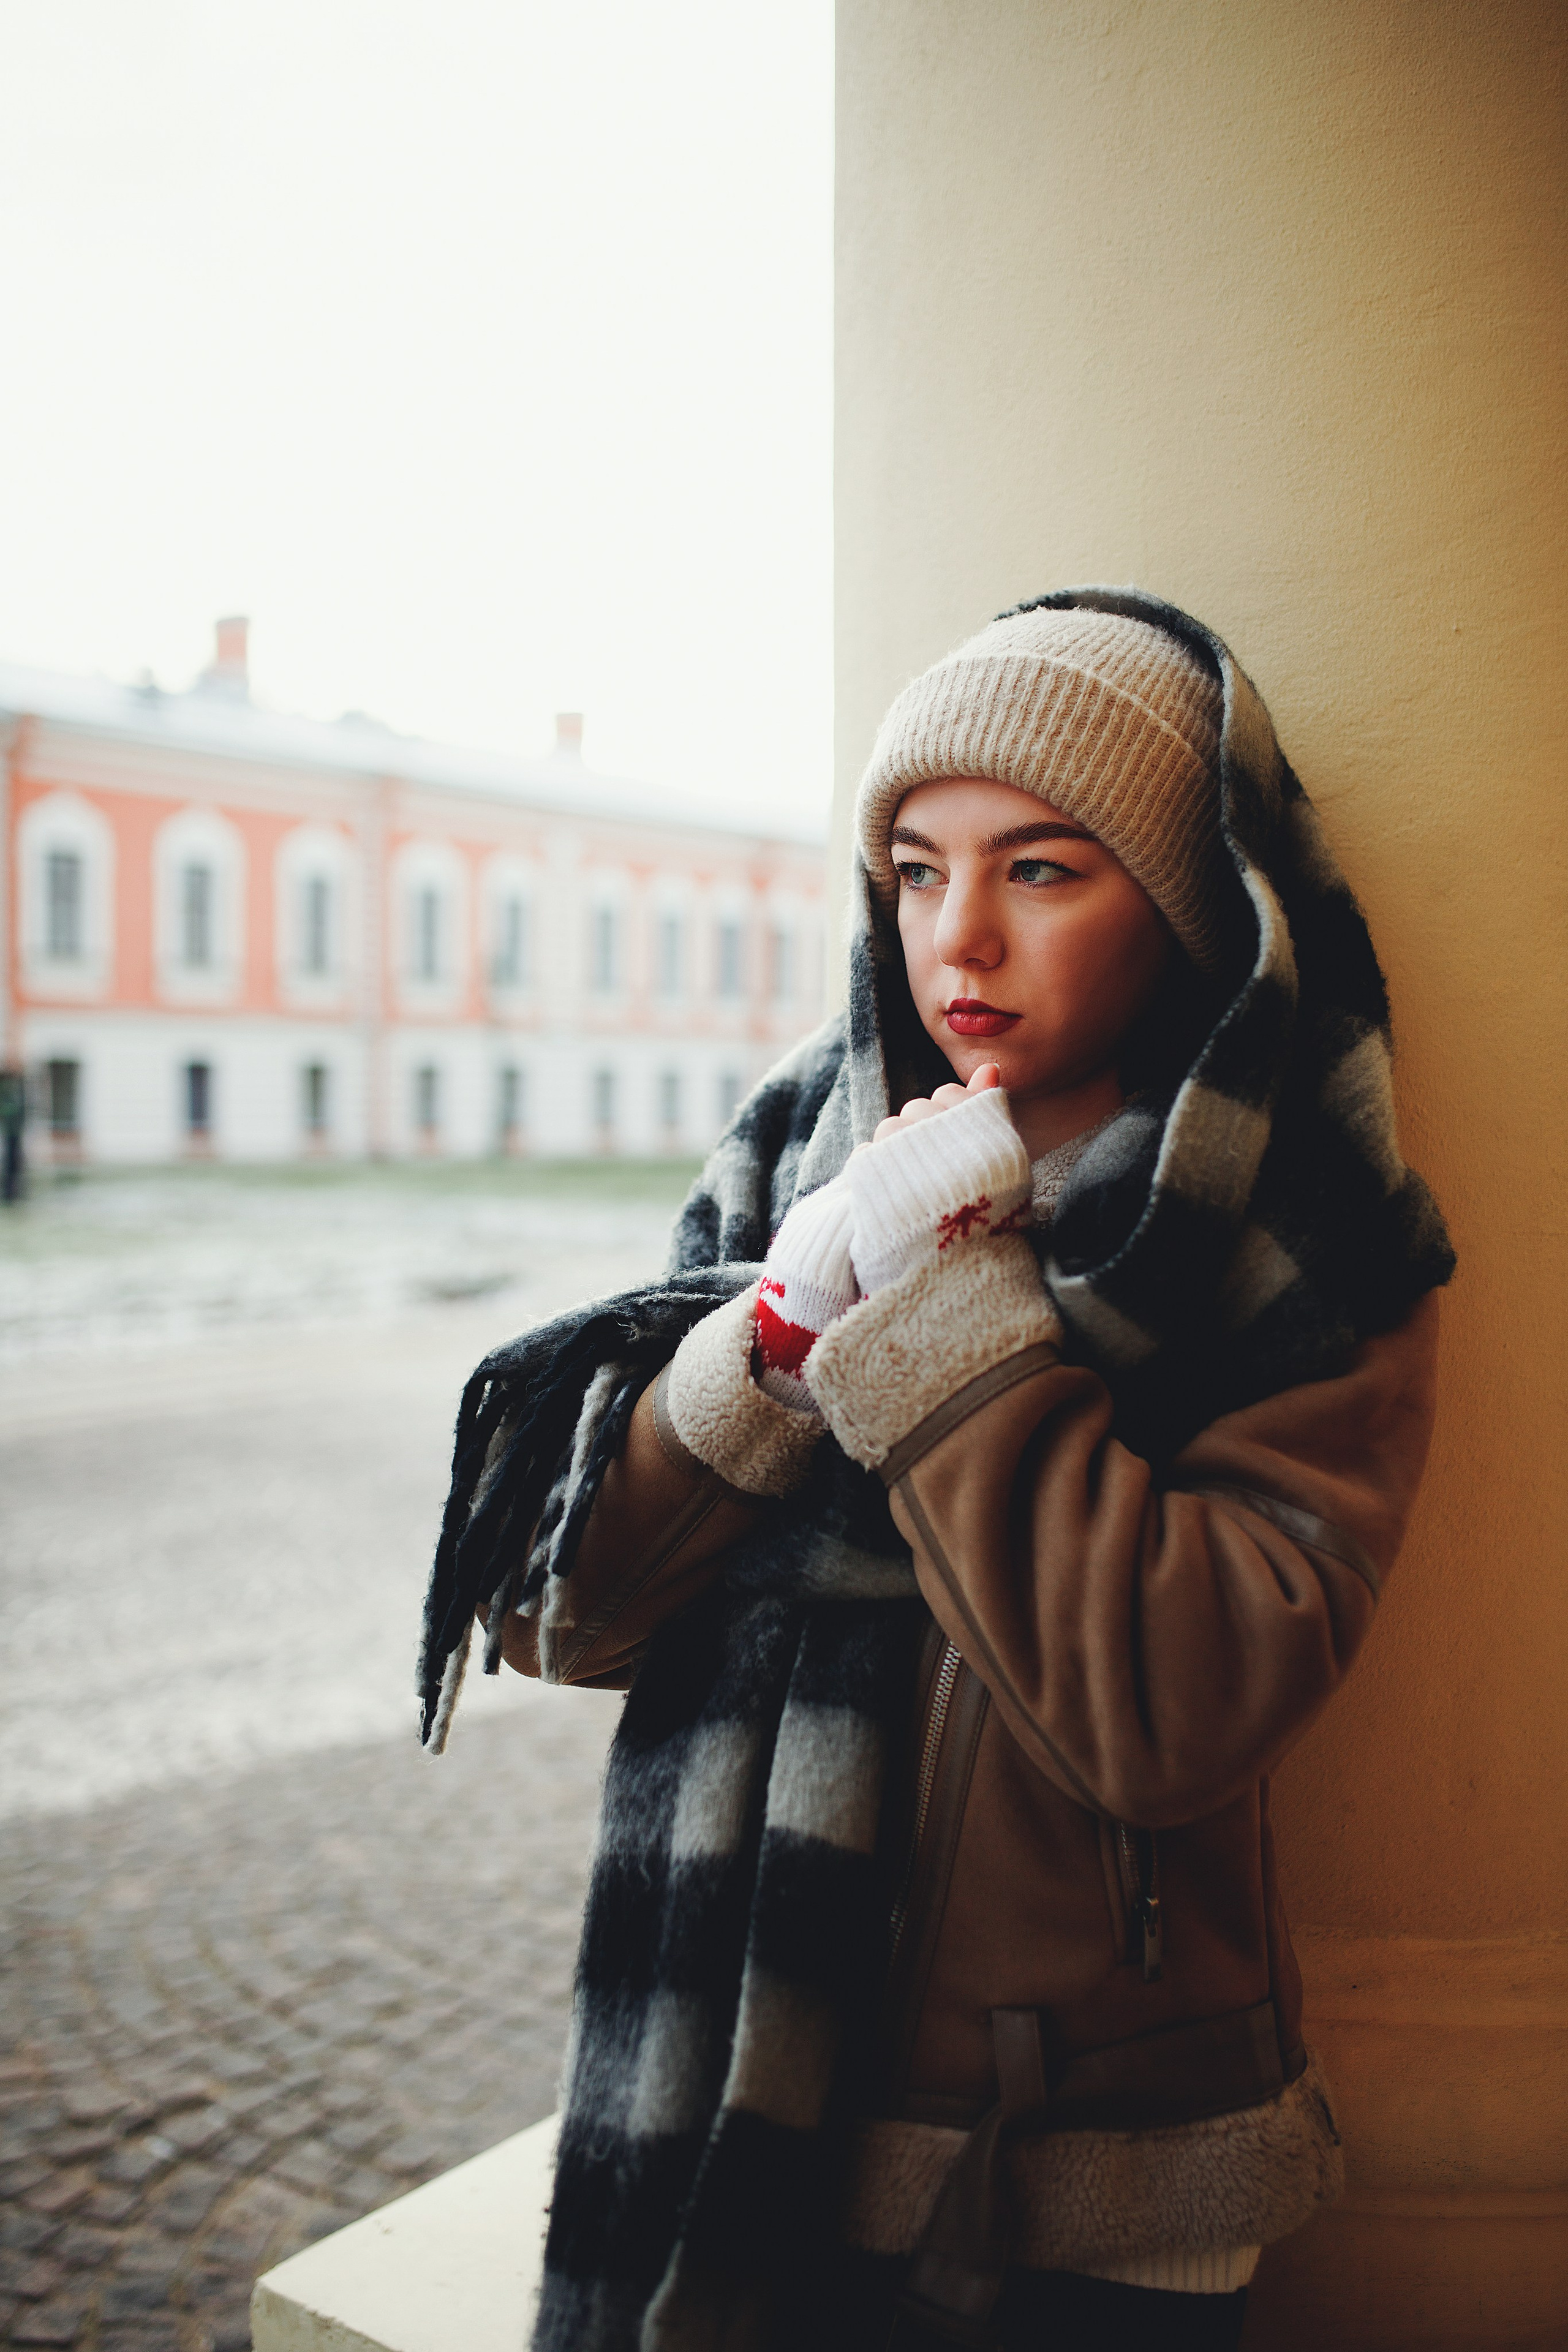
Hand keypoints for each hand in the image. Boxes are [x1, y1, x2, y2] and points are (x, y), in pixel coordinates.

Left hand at [847, 1071, 1029, 1296]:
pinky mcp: (873, 1177)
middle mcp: (945, 1139)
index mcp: (982, 1136)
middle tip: (931, 1177)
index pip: (949, 1096)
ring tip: (911, 1192)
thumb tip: (989, 1067)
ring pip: (888, 1129)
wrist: (952, 1281)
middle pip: (916, 1110)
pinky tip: (888, 1199)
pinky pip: (865, 1155)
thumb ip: (990, 1113)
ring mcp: (906, 1155)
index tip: (951, 1150)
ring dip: (894, 1153)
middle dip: (918, 1134)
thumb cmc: (985, 1225)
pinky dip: (872, 1173)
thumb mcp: (1001, 1165)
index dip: (946, 1119)